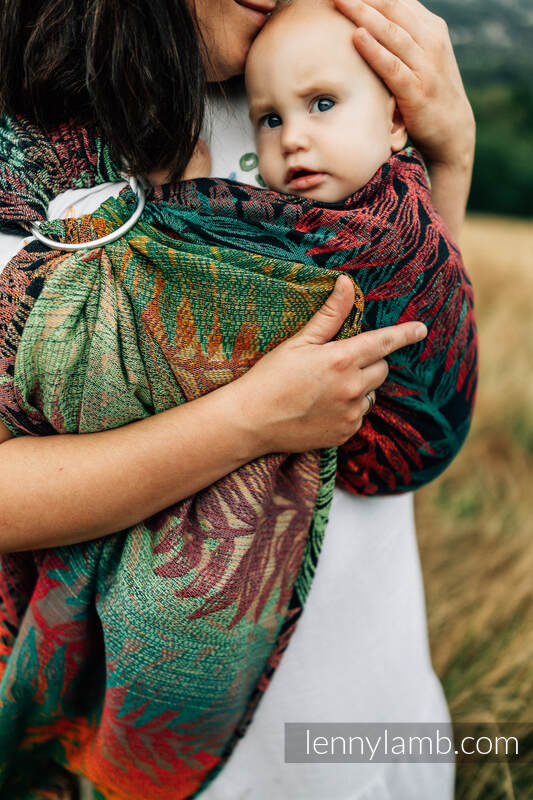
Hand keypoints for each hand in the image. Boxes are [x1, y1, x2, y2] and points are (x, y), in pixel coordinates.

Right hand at [233, 275, 426, 453]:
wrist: (251, 421)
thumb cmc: (270, 376)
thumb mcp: (298, 341)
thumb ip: (330, 315)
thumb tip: (347, 283)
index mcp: (342, 359)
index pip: (384, 342)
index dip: (405, 334)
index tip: (421, 329)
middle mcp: (352, 388)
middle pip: (381, 369)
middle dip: (369, 363)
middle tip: (338, 363)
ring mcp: (350, 414)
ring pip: (371, 395)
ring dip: (358, 388)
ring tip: (325, 389)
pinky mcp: (345, 433)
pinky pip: (358, 416)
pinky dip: (348, 410)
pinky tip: (322, 407)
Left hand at [333, 0, 474, 169]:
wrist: (453, 132)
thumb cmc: (429, 92)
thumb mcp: (421, 58)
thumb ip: (402, 37)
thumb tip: (370, 20)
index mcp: (431, 28)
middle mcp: (431, 41)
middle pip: (393, 8)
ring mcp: (426, 66)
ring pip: (392, 32)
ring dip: (363, 14)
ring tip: (339, 1)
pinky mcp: (418, 92)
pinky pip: (393, 66)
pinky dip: (375, 50)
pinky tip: (357, 37)